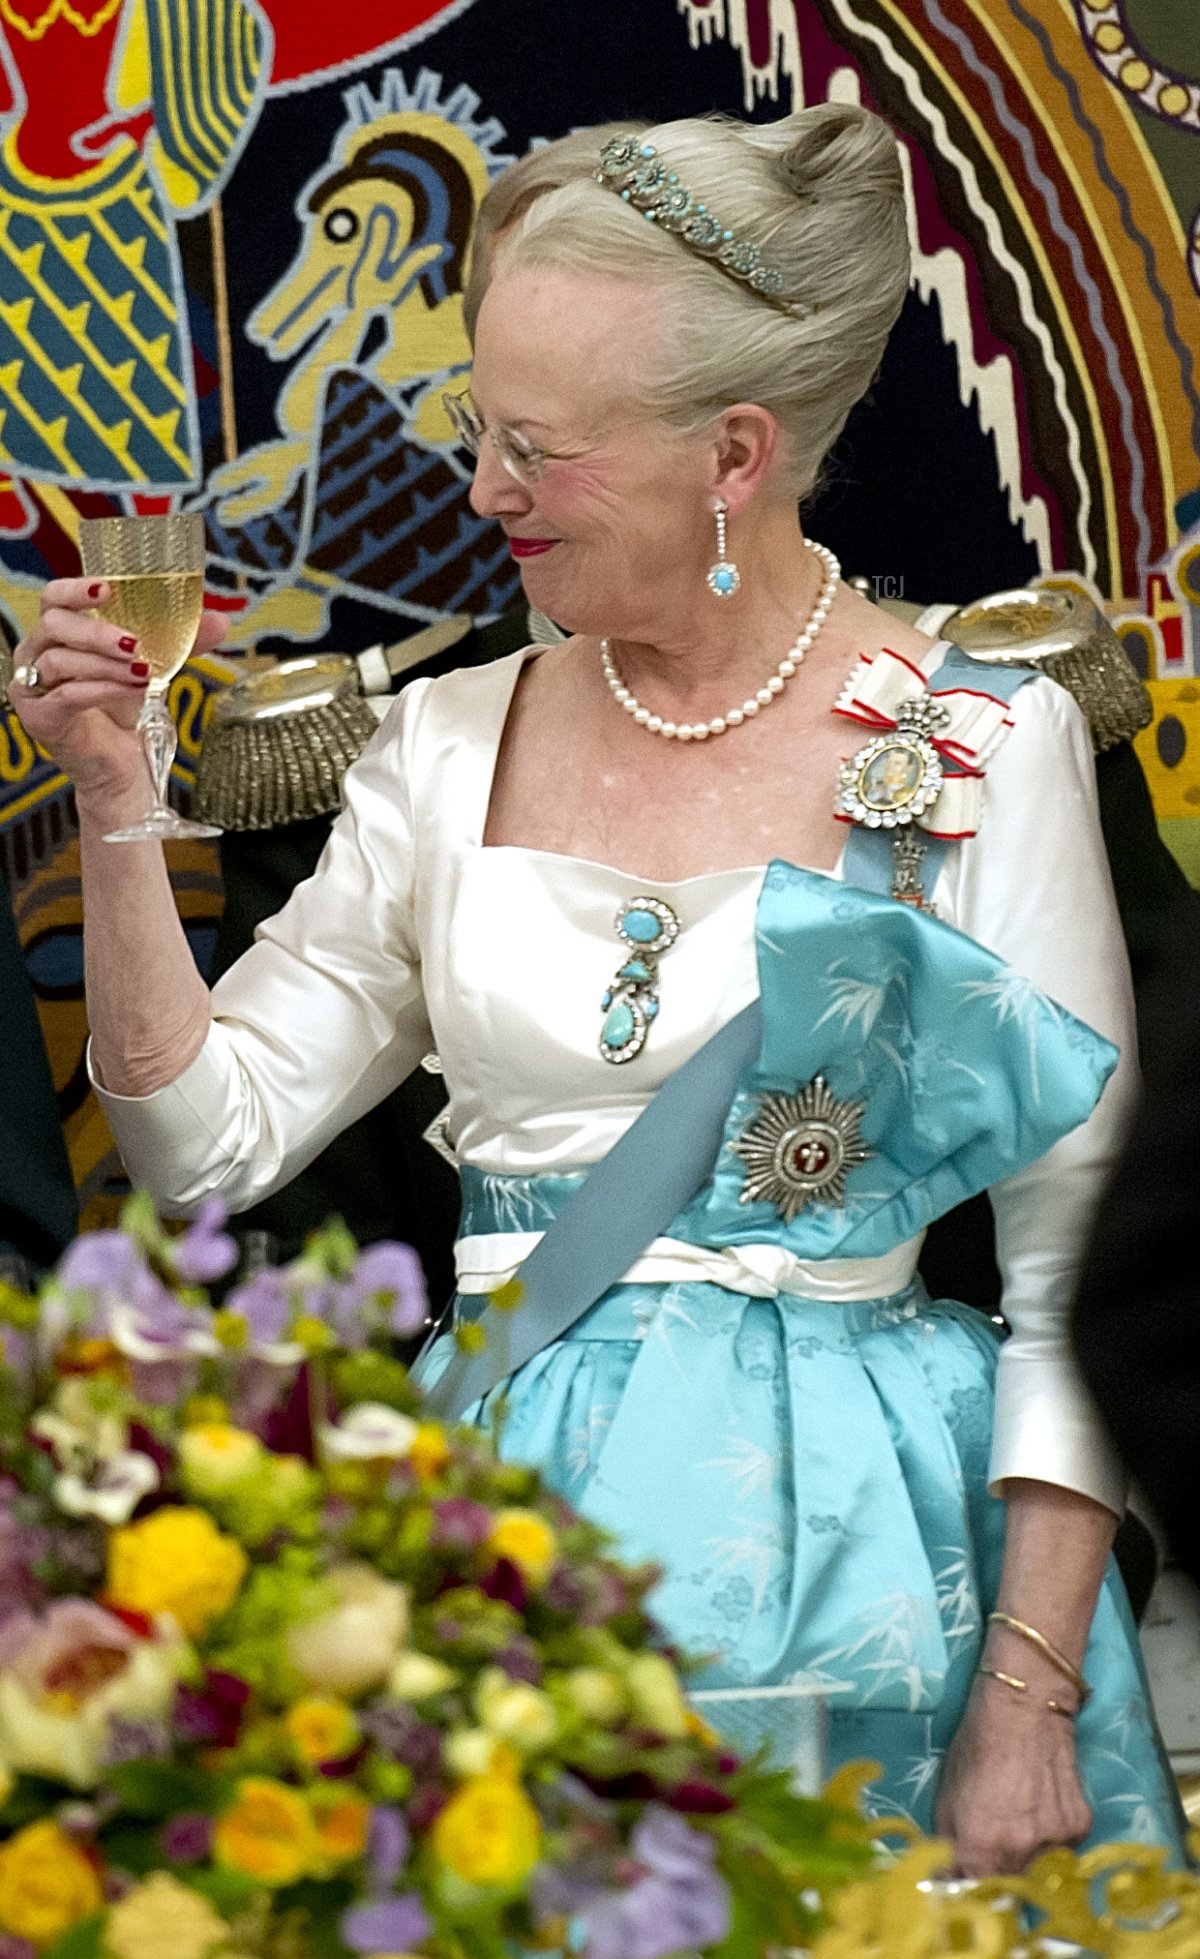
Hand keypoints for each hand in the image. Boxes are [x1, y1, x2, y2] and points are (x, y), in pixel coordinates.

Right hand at [7, 577, 226, 805]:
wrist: (124, 765)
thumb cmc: (126, 709)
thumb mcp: (151, 666)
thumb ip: (180, 643)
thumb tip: (221, 621)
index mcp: (59, 633)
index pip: (54, 597)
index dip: (76, 589)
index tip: (109, 589)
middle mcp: (37, 654)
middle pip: (54, 624)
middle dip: (96, 632)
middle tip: (133, 643)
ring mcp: (32, 686)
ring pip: (60, 660)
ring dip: (106, 664)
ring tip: (143, 672)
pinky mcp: (39, 716)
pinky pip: (67, 695)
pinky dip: (103, 689)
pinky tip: (133, 690)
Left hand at [935, 1671, 1091, 1874]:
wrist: (1026, 1706)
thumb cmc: (976, 1744)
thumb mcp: (947, 1794)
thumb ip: (950, 1843)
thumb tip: (951, 1875)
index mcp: (979, 1846)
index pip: (974, 1893)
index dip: (969, 1886)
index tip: (968, 1875)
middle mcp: (1018, 1852)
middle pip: (1008, 1887)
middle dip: (998, 1875)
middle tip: (994, 1846)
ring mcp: (1054, 1842)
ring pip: (1038, 1872)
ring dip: (1026, 1859)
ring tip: (1019, 1819)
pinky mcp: (1079, 1828)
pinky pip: (1063, 1851)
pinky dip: (1051, 1839)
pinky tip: (1041, 1807)